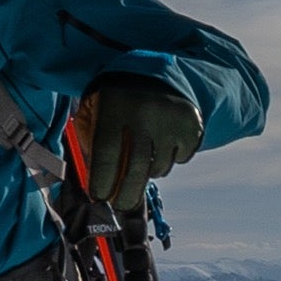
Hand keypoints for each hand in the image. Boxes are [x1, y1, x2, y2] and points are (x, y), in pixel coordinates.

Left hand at [75, 77, 201, 210]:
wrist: (153, 74)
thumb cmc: (115, 103)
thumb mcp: (94, 112)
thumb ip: (89, 145)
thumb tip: (95, 187)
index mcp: (114, 104)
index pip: (106, 154)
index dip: (102, 181)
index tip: (99, 197)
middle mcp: (144, 110)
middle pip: (135, 168)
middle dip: (125, 194)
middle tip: (120, 206)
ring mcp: (171, 118)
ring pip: (159, 167)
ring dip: (148, 172)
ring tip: (142, 159)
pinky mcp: (192, 124)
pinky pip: (179, 160)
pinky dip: (169, 160)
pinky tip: (161, 144)